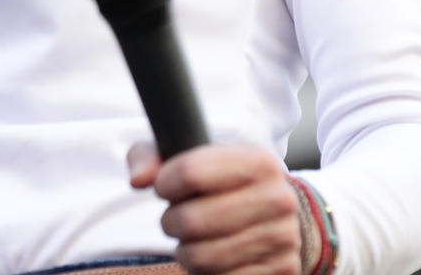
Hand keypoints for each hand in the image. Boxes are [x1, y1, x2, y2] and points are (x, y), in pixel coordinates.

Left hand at [127, 142, 307, 274]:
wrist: (278, 215)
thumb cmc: (222, 183)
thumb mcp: (193, 157)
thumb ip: (154, 157)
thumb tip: (138, 180)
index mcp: (258, 161)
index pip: (191, 172)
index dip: (164, 183)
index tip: (165, 186)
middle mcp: (278, 199)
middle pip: (191, 220)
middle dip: (171, 221)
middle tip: (175, 217)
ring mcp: (282, 238)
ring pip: (202, 256)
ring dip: (185, 250)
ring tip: (192, 238)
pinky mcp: (281, 270)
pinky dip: (206, 272)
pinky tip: (213, 256)